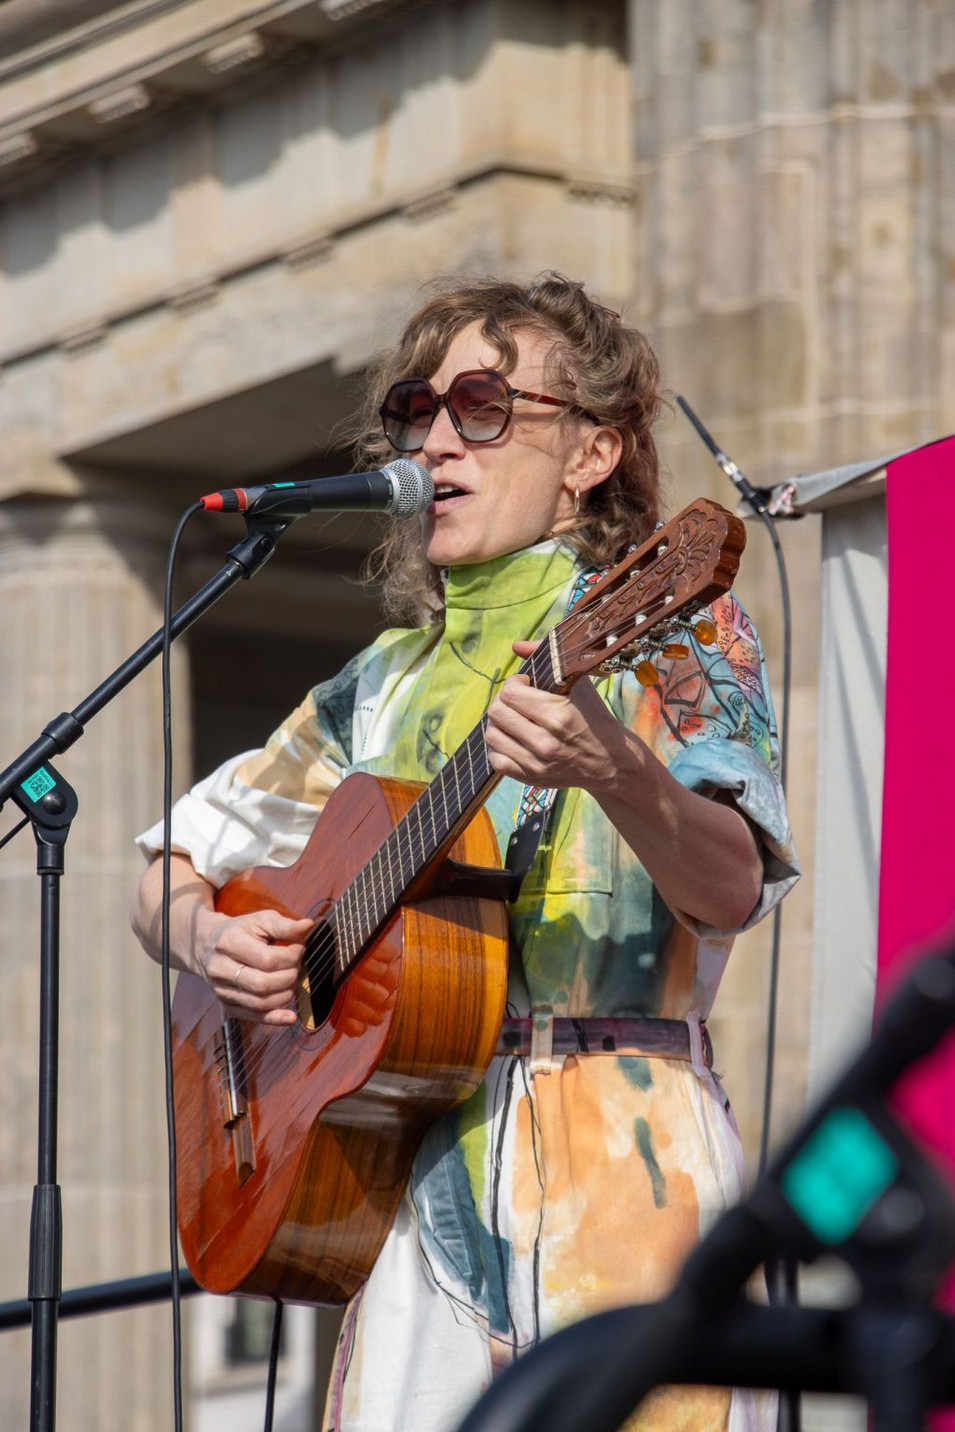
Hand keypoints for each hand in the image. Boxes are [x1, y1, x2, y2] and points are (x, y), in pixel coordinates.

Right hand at [195, 907, 312, 1025]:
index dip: (291, 957)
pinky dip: (275, 1019)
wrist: (209, 945)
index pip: (267, 959)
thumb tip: (308, 926)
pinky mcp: (228, 1006)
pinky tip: (291, 1017)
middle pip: (262, 984)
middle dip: (289, 977)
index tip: (299, 949)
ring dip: (285, 995)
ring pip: (259, 1003)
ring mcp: (222, 990)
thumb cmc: (242, 931)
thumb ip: (285, 925)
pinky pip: (254, 1017)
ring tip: (291, 981)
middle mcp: (220, 969)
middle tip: (296, 966)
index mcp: (229, 942)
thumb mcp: (261, 920)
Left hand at [484, 640, 623, 793]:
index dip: (514, 683)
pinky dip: (499, 746)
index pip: (510, 693)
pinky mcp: (530, 778)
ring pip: (491, 735)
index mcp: (558, 716)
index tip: (525, 683)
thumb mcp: (580, 685)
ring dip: (498, 722)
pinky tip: (512, 738)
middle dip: (503, 700)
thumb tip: (516, 645)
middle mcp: (545, 742)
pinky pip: (496, 760)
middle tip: (517, 700)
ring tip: (513, 718)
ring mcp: (536, 764)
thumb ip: (550, 658)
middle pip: (497, 713)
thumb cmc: (594, 718)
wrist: (610, 762)